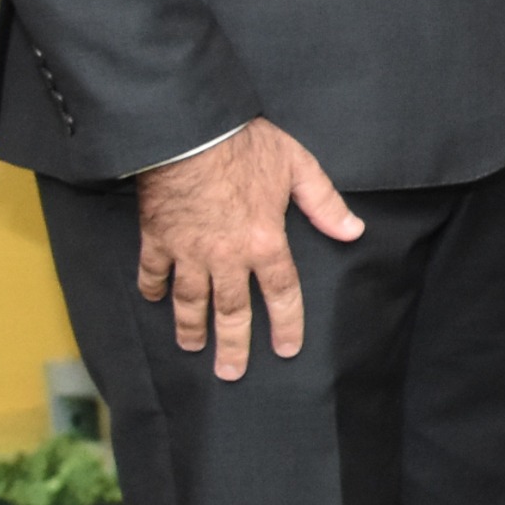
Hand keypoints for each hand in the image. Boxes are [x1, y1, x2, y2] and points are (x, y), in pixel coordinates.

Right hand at [134, 120, 361, 379]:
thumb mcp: (298, 166)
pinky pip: (153, 272)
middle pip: (232, 310)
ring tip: (193, 348)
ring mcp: (189, 251)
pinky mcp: (158, 239)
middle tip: (231, 373)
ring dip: (191, 327)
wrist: (189, 132)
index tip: (286, 349)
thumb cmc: (245, 145)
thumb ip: (324, 202)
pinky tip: (154, 300)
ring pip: (191, 300)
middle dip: (233, 345)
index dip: (286, 324)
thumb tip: (353, 231)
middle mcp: (227, 256)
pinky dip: (152, 288)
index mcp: (265, 241)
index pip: (281, 293)